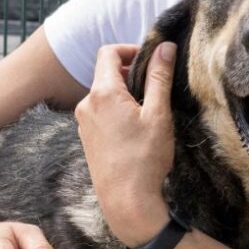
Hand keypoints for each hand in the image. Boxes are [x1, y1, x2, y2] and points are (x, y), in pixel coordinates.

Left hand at [74, 42, 175, 246]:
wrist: (126, 201)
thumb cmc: (144, 159)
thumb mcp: (158, 114)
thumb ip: (159, 77)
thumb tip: (164, 47)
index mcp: (102, 93)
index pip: (109, 52)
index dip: (131, 50)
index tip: (151, 61)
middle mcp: (86, 104)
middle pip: (106, 73)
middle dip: (130, 73)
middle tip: (155, 86)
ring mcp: (83, 123)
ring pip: (104, 94)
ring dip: (124, 93)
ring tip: (148, 111)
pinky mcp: (86, 138)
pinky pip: (100, 113)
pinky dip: (116, 111)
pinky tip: (135, 130)